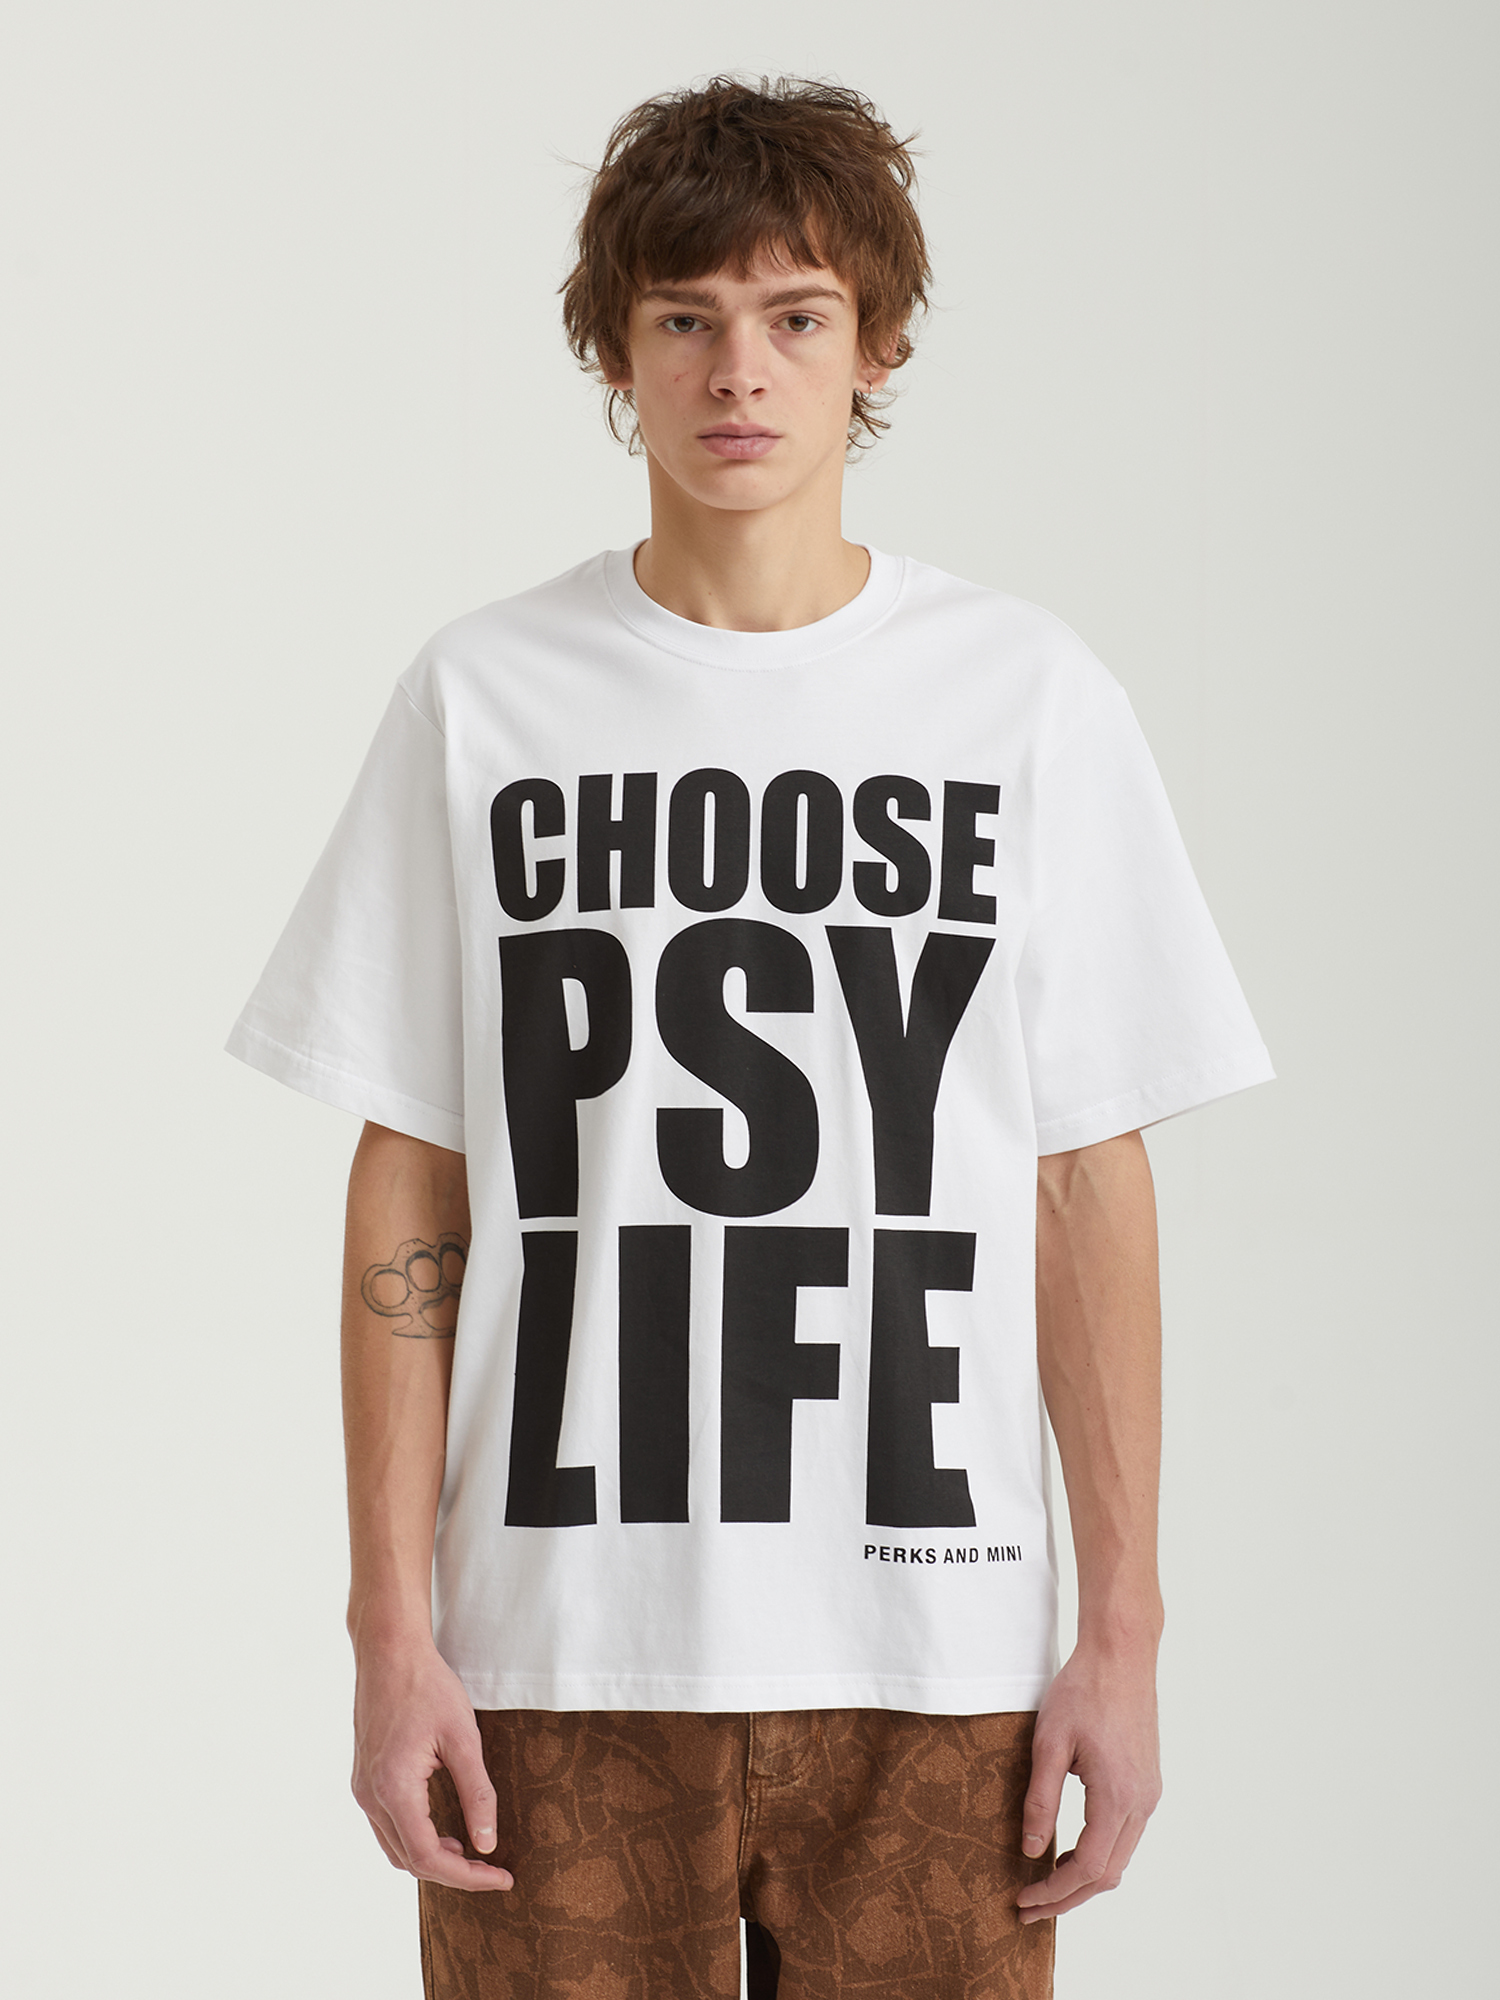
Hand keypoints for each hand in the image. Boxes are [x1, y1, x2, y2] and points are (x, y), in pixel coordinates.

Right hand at [351, 1635, 513, 1890]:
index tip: (501, 1877)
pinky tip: (441, 1827)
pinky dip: (414, 1837)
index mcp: (393, 1788)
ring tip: (468, 1850)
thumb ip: (477, 1793)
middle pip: (409, 1860)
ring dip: (430, 1857)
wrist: (389, 1652)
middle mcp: (370, 1796)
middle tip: (491, 1869)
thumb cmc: (428, 1687)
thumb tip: (487, 1844)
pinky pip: (387, 1825)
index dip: (466, 1876)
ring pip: (394, 1847)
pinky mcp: (364, 1778)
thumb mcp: (464, 1738)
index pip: (428, 1857)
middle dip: (452, 1871)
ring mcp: (362, 1788)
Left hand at [1016, 1641, 1161, 1921]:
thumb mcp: (1049, 1743)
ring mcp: (1149, 1794)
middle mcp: (1141, 1803)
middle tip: (1028, 1907)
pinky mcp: (1147, 1782)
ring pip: (1120, 1857)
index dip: (1055, 1892)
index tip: (1023, 1901)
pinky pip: (1125, 1835)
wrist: (1121, 1653)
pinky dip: (1098, 1853)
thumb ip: (1040, 1800)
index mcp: (1118, 1796)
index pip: (1089, 1870)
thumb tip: (1029, 1849)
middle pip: (1108, 1874)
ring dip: (1084, 1878)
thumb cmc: (1082, 1690)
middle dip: (1068, 1897)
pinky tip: (1069, 1850)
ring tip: (1044, 1883)